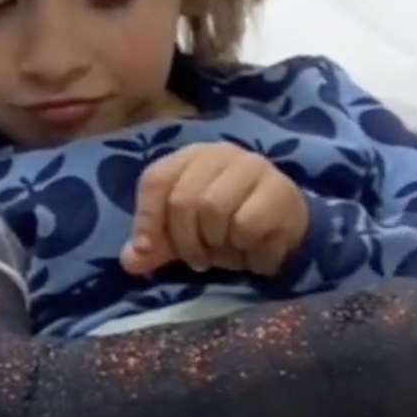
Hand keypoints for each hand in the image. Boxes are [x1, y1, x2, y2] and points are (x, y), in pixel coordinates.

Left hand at [122, 143, 309, 276]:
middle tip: (200, 260)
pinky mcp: (280, 189)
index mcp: (190, 158)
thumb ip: (156, 246)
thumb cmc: (227, 226)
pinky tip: (255, 252)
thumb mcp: (186, 235)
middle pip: (183, 200)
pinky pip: (247, 225)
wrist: (287, 227)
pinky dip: (246, 250)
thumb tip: (130, 261)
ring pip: (214, 210)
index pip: (156, 180)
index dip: (146, 219)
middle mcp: (220, 154)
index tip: (148, 252)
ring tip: (229, 253)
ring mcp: (252, 167)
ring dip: (218, 246)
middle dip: (187, 242)